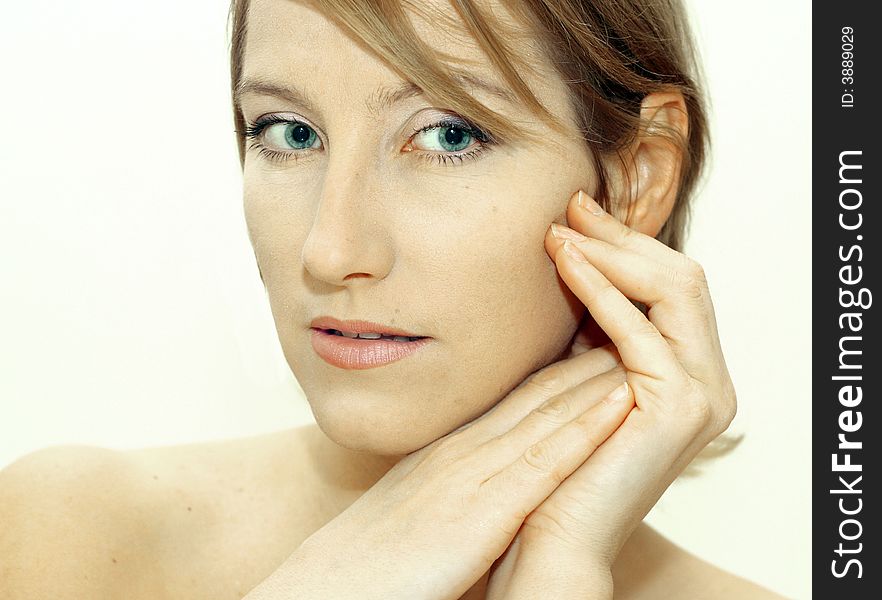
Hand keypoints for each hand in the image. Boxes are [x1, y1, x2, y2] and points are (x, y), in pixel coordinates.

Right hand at [244, 344, 633, 599]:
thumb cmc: (364, 565)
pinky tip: (621, 402)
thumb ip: (439, 490)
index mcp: (448, 454)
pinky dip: (586, 427)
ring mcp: (472, 476)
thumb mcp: (407, 512)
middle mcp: (463, 451)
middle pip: (539, 392)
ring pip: (549, 411)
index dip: (563, 369)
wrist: (324, 592)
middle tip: (633, 320)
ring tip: (645, 341)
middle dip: (591, 356)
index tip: (600, 344)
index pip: (516, 400)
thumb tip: (466, 491)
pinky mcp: (480, 511)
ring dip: (600, 376)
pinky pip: (545, 460)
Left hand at [487, 190, 736, 597]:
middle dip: (624, 238)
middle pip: (682, 278)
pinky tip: (565, 263)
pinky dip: (603, 290)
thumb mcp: (579, 374)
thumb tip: (569, 255)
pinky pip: (642, 329)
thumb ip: (590, 327)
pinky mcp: (680, 409)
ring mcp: (704, 395)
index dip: (627, 244)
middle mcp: (709, 381)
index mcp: (689, 372)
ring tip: (561, 230)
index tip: (577, 213)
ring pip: (674, 290)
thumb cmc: (557, 456)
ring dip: (614, 254)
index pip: (672, 286)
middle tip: (571, 207)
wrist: (550, 533)